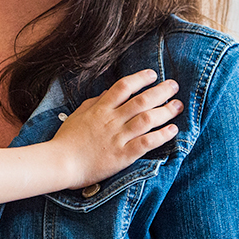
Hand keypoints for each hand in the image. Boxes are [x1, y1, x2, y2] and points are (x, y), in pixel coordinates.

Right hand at [51, 69, 181, 187]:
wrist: (60, 163)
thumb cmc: (66, 140)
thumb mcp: (78, 115)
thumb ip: (94, 102)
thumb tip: (108, 93)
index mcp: (100, 109)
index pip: (123, 87)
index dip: (140, 78)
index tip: (153, 74)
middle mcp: (112, 120)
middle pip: (141, 101)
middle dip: (161, 91)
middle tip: (174, 86)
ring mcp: (118, 137)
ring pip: (147, 119)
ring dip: (165, 111)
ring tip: (178, 106)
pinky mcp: (122, 156)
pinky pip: (145, 143)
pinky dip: (161, 136)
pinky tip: (173, 131)